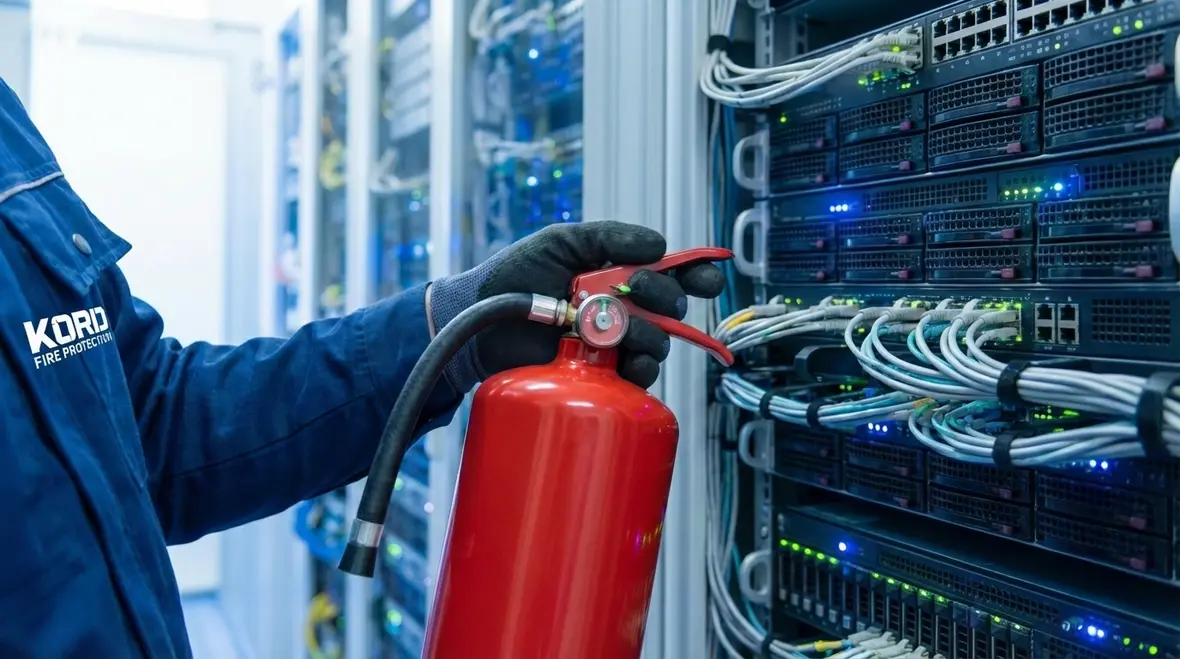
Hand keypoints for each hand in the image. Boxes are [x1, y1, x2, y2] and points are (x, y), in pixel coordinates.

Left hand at [428, 221, 724, 391]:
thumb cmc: (514, 276)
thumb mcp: (560, 242)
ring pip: (657, 342)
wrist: (479, 320)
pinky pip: (636, 378)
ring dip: (644, 334)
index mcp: (618, 273)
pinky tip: (620, 361)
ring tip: (610, 329)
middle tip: (639, 291)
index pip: (671, 273)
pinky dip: (636, 369)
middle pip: (671, 307)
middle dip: (664, 297)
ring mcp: (612, 344)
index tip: (707, 279)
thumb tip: (659, 245)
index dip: (696, 275)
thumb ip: (608, 237)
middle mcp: (622, 309)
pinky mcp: (600, 375)